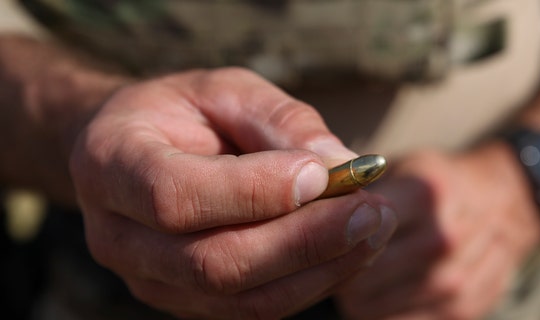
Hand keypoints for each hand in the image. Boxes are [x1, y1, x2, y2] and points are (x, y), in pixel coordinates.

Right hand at [69, 68, 397, 318]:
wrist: (139, 150)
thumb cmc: (184, 112)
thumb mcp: (227, 90)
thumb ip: (280, 121)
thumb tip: (340, 164)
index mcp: (111, 164)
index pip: (176, 197)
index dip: (254, 192)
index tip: (325, 175)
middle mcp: (118, 234)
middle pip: (212, 263)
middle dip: (303, 243)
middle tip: (372, 213)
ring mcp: (149, 278)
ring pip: (239, 298)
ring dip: (318, 270)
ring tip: (374, 230)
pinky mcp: (185, 300)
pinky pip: (253, 307)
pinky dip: (310, 283)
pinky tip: (349, 251)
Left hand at [336, 143, 539, 319]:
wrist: (507, 201)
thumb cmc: (441, 183)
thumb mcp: (403, 166)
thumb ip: (356, 186)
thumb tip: (305, 202)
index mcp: (425, 194)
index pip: (350, 232)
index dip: (324, 237)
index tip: (317, 236)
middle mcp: (442, 238)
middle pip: (357, 279)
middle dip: (336, 273)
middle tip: (332, 260)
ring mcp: (456, 279)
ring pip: (372, 308)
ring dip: (359, 294)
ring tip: (360, 273)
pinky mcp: (462, 310)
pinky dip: (384, 309)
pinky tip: (387, 288)